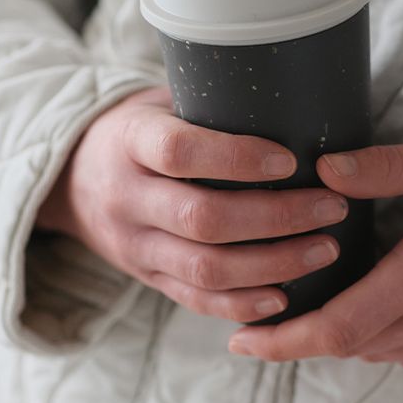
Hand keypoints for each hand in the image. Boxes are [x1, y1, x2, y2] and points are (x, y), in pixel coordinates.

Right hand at [35, 86, 348, 321]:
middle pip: (202, 218)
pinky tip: (286, 296)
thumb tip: (299, 98)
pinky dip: (243, 304)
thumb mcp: (162, 102)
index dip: (237, 158)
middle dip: (277, 218)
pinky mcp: (146, 278)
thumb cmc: (142, 129)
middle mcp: (126, 197)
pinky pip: (195, 300)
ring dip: (273, 264)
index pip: (179, 151)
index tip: (291, 159)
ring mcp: (133, 245)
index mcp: (130, 141)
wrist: (70, 178)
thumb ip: (211, 107)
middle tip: (332, 207)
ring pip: (205, 269)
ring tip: (326, 249)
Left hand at [225, 130, 402, 364]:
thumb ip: (384, 168)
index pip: (339, 328)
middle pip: (350, 347)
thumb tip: (322, 171)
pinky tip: (362, 308)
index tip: (241, 342)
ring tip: (302, 310)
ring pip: (377, 353)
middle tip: (258, 323)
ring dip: (339, 337)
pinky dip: (376, 338)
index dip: (285, 341)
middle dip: (301, 339)